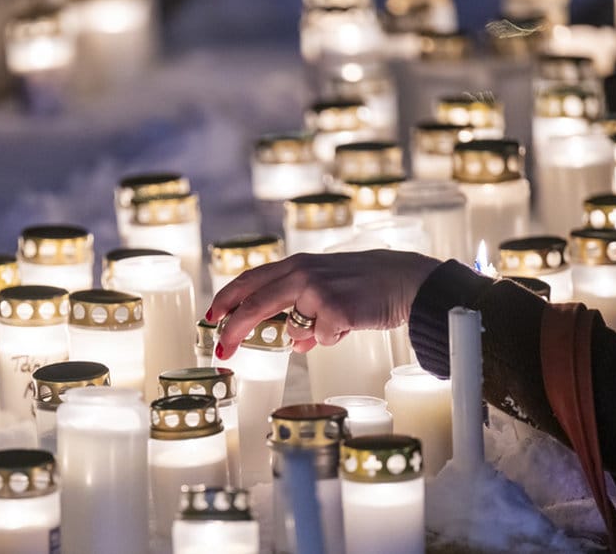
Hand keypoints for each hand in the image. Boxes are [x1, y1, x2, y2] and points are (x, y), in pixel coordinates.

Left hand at [206, 250, 440, 357]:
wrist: (405, 281)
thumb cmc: (368, 286)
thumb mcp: (330, 289)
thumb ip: (306, 309)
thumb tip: (293, 343)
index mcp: (297, 264)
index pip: (250, 279)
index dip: (226, 299)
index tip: (210, 318)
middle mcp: (302, 272)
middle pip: (254, 304)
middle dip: (234, 330)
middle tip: (221, 351)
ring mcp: (317, 290)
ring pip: (293, 329)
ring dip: (312, 335)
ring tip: (339, 320)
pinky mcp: (334, 309)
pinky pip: (321, 339)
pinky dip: (334, 338)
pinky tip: (352, 323)